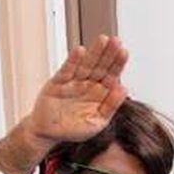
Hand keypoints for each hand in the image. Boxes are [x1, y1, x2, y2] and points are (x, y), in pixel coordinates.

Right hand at [0, 36, 129, 173]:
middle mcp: (88, 86)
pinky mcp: (58, 83)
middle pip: (100, 67)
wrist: (48, 133)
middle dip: (108, 54)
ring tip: (103, 40)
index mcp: (100, 94)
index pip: (111, 76)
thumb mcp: (98, 122)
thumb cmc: (73, 129)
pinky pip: (67, 70)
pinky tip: (80, 51)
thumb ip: (111, 106)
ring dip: (94, 53)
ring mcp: (73, 83)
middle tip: (116, 41)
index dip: (117, 64)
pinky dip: (73, 60)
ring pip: (86, 65)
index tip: (124, 52)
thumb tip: (124, 89)